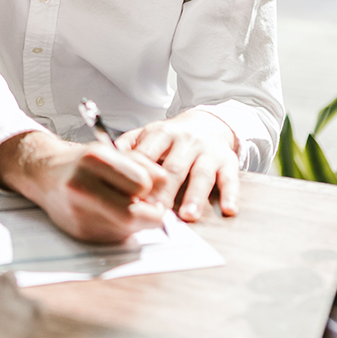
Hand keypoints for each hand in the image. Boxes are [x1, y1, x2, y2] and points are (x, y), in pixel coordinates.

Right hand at [0, 131, 167, 242]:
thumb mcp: (112, 151)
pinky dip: (120, 228)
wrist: (44, 174)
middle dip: (151, 214)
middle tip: (154, 209)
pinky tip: (109, 213)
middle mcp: (82, 186)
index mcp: (94, 159)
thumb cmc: (81, 162)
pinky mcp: (79, 232)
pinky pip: (114, 237)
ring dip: (137, 222)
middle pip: (133, 214)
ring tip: (127, 205)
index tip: (154, 189)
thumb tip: (165, 190)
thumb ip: (142, 165)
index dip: (154, 189)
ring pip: (127, 229)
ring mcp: (77, 212)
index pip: (141, 184)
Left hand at [117, 110, 239, 221]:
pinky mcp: (228, 161)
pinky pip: (230, 179)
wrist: (209, 122)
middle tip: (156, 211)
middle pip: (174, 167)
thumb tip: (105, 158)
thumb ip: (129, 146)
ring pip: (202, 174)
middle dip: (165, 190)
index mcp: (162, 133)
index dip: (140, 176)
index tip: (132, 196)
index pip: (148, 155)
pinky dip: (231, 195)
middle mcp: (186, 141)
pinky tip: (228, 209)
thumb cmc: (173, 136)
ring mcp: (208, 151)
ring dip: (195, 196)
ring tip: (188, 215)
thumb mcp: (149, 134)